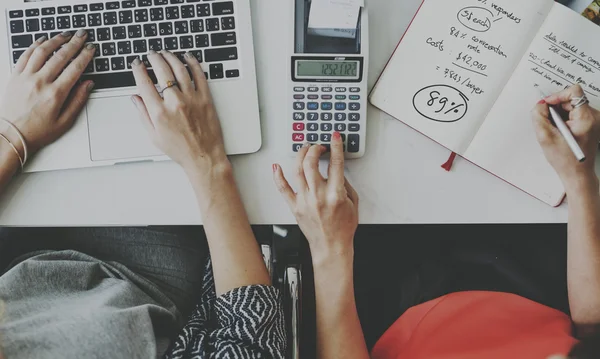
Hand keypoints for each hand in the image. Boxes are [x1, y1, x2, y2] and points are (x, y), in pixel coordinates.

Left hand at [0, 30, 94, 154]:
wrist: (11, 135)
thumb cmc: (37, 131)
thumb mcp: (65, 121)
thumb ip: (78, 100)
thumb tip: (88, 84)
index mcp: (55, 94)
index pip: (75, 68)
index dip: (85, 55)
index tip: (91, 48)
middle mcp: (40, 82)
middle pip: (60, 56)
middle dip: (74, 42)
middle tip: (82, 34)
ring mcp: (26, 77)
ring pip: (42, 51)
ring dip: (55, 39)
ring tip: (65, 34)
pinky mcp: (15, 76)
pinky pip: (25, 55)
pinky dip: (35, 45)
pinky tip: (43, 40)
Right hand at [131, 50, 227, 173]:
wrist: (203, 157)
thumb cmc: (180, 150)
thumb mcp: (154, 136)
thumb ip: (143, 114)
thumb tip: (135, 98)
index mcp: (159, 112)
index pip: (144, 82)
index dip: (138, 69)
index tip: (137, 63)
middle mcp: (175, 103)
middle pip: (162, 71)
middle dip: (154, 58)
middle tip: (151, 54)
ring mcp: (192, 99)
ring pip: (180, 69)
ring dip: (171, 57)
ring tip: (166, 53)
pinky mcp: (206, 99)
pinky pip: (199, 75)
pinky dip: (193, 63)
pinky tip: (188, 57)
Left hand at [273, 134, 358, 262]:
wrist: (331, 247)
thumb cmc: (342, 228)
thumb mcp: (353, 203)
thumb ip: (345, 184)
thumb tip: (336, 170)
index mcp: (335, 194)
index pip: (335, 163)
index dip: (335, 146)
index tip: (335, 137)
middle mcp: (318, 196)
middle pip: (311, 163)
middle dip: (314, 149)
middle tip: (318, 146)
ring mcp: (304, 201)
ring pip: (297, 170)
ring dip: (300, 155)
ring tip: (304, 150)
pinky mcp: (295, 206)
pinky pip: (282, 189)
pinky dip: (277, 176)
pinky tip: (276, 167)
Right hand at [532, 85, 599, 189]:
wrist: (577, 174)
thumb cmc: (566, 160)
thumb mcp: (546, 138)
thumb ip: (539, 117)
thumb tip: (539, 105)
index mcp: (586, 118)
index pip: (573, 92)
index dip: (557, 95)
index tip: (547, 104)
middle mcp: (593, 117)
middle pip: (571, 99)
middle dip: (556, 107)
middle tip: (548, 120)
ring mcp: (593, 121)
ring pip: (571, 106)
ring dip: (559, 114)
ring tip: (554, 129)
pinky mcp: (589, 124)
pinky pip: (574, 114)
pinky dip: (564, 119)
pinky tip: (559, 131)